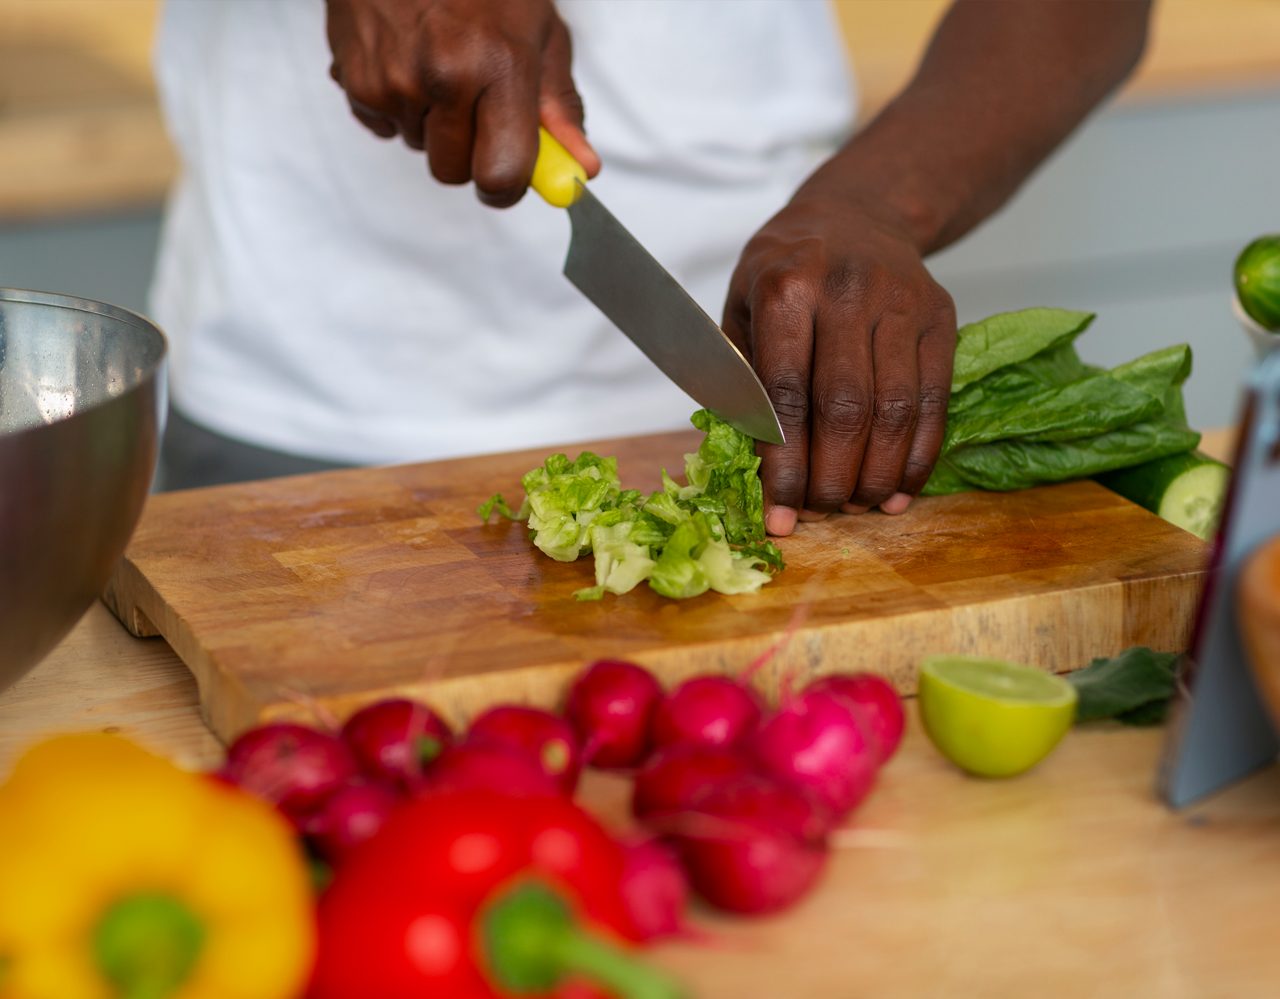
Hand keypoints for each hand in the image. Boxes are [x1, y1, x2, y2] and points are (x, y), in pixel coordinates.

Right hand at [325, 0, 599, 205]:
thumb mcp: (539, 33)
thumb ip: (559, 109)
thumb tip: (582, 171)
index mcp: (499, 66)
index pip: (501, 176)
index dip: (506, 186)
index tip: (509, 175)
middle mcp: (443, 77)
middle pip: (455, 173)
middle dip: (468, 153)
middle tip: (475, 104)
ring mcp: (394, 82)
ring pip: (419, 149)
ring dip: (432, 124)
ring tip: (438, 64)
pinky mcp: (356, 81)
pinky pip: (385, 127)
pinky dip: (398, 107)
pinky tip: (407, 61)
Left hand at [722, 192, 955, 535]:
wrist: (855, 213)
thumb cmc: (784, 272)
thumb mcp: (741, 309)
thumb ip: (739, 380)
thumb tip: (743, 469)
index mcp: (787, 288)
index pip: (786, 394)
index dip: (784, 465)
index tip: (779, 515)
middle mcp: (847, 290)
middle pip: (845, 408)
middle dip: (833, 477)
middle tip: (821, 514)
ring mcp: (901, 301)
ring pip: (895, 410)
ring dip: (877, 473)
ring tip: (859, 507)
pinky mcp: (941, 316)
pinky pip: (933, 400)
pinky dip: (918, 455)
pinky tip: (899, 489)